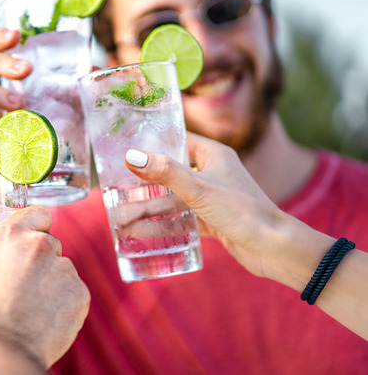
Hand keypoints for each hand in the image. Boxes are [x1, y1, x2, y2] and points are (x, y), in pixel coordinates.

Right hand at [0, 206, 89, 368]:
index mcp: (11, 234)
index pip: (37, 213)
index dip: (31, 226)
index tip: (22, 243)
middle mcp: (42, 246)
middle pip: (48, 244)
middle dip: (36, 260)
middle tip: (17, 282)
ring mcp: (65, 271)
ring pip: (61, 270)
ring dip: (50, 282)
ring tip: (28, 305)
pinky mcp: (79, 297)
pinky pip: (74, 294)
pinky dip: (63, 304)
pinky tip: (42, 318)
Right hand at [124, 132, 284, 278]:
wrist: (274, 249)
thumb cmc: (242, 211)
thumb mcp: (199, 189)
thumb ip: (165, 172)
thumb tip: (131, 156)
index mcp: (214, 155)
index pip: (178, 140)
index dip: (153, 143)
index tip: (126, 149)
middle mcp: (213, 173)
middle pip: (171, 172)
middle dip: (145, 182)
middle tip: (116, 187)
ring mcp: (213, 198)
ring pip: (174, 198)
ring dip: (151, 207)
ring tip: (122, 216)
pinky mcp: (213, 220)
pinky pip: (182, 218)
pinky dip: (164, 224)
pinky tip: (143, 231)